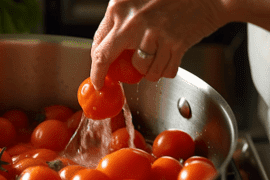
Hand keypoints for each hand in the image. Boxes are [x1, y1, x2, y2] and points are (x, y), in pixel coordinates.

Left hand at [90, 0, 228, 88]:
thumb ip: (119, 19)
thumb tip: (104, 48)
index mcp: (119, 7)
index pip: (98, 43)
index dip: (95, 63)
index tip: (96, 73)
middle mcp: (133, 21)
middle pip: (107, 59)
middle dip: (103, 74)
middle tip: (105, 82)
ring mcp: (154, 34)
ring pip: (140, 70)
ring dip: (147, 70)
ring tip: (155, 57)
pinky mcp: (175, 45)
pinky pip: (163, 72)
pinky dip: (164, 70)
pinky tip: (169, 58)